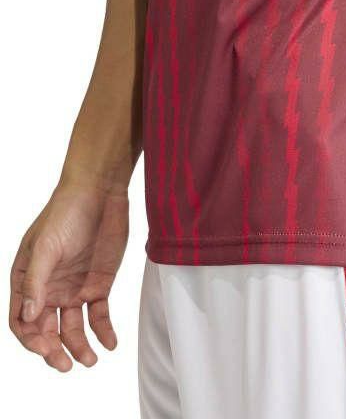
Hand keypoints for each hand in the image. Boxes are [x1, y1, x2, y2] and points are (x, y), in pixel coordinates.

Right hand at [9, 183, 128, 371]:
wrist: (100, 194)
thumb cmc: (66, 213)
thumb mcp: (46, 246)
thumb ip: (36, 282)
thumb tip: (27, 316)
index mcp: (27, 281)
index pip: (22, 321)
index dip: (32, 340)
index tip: (47, 349)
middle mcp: (49, 290)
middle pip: (47, 330)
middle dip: (55, 351)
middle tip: (68, 365)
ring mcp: (74, 288)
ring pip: (73, 328)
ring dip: (79, 346)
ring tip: (90, 360)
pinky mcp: (99, 284)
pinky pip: (99, 314)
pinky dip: (103, 331)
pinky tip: (110, 343)